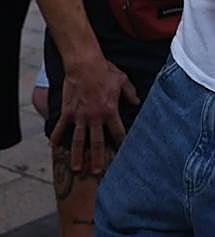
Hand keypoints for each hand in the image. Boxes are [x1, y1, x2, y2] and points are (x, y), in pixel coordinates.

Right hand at [51, 55, 139, 173]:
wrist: (84, 64)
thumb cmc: (105, 71)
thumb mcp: (122, 80)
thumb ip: (130, 93)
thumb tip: (137, 102)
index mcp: (110, 110)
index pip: (118, 131)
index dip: (121, 142)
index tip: (123, 153)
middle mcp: (95, 116)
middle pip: (97, 142)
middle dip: (98, 158)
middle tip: (98, 172)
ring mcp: (80, 115)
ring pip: (79, 140)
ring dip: (78, 155)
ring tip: (77, 168)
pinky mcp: (67, 111)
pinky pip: (61, 127)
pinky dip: (57, 137)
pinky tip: (54, 147)